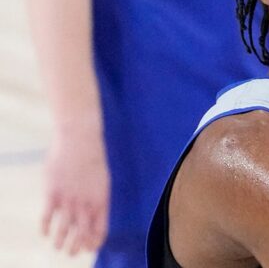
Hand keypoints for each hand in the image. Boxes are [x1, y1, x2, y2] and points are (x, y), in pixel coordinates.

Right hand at [43, 125, 109, 254]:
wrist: (80, 139)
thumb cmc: (92, 157)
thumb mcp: (101, 179)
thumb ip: (95, 197)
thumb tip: (89, 210)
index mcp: (101, 200)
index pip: (100, 229)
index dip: (95, 241)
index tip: (90, 247)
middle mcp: (85, 204)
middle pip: (81, 234)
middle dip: (76, 246)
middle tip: (71, 253)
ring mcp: (68, 199)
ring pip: (63, 229)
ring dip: (60, 241)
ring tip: (58, 247)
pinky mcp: (53, 193)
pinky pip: (47, 217)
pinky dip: (45, 227)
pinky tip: (43, 233)